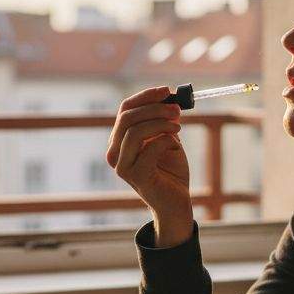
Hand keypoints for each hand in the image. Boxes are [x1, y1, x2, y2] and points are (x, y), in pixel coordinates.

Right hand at [105, 87, 193, 245]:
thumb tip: (167, 97)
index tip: (166, 90)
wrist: (176, 202)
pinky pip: (150, 148)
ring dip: (161, 123)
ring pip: (134, 131)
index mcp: (119, 141)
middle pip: (127, 117)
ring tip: (178, 127)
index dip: (145, 97)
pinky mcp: (136, 176)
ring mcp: (123, 166)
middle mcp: (115, 153)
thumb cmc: (170, 171)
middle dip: (154, 108)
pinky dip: (166, 140)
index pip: (125, 110)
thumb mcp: (167, 138)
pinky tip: (176, 145)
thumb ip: (162, 120)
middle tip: (176, 109)